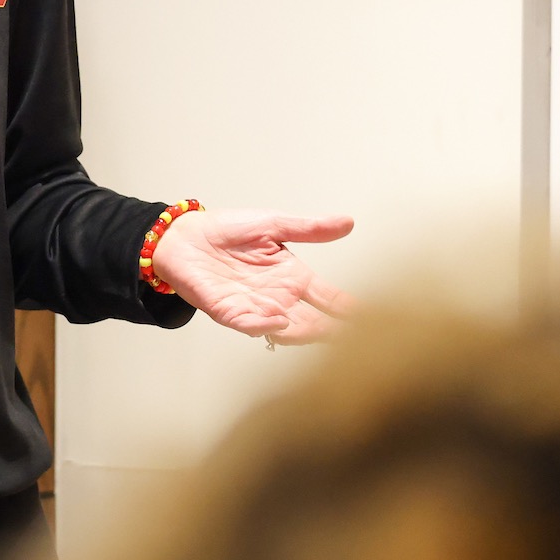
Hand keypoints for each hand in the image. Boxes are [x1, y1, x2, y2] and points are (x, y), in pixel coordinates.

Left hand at [151, 208, 355, 344]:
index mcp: (294, 277)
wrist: (184, 236)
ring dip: (303, 332)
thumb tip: (348, 222)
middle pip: (314, 322)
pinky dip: (266, 325)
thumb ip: (309, 228)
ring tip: (321, 330)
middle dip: (333, 331)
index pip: (330, 299)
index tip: (375, 318)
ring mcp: (255, 307)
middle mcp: (279, 297)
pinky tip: (281, 321)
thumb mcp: (273, 224)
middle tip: (354, 338)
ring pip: (287, 329)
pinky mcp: (228, 311)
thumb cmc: (226, 231)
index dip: (350, 309)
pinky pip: (250, 324)